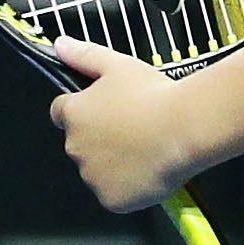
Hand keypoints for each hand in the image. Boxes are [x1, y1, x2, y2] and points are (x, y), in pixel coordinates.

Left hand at [45, 37, 208, 213]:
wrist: (183, 129)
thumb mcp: (118, 64)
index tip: (103, 112)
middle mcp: (75, 147)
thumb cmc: (154, 96)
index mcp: (74, 114)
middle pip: (81, 144)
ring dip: (113, 164)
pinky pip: (114, 195)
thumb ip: (84, 55)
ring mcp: (92, 176)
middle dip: (100, 139)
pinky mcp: (110, 199)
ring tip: (144, 149)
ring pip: (98, 171)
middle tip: (132, 130)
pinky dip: (127, 187)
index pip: (61, 113)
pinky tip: (147, 171)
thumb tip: (60, 45)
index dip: (83, 111)